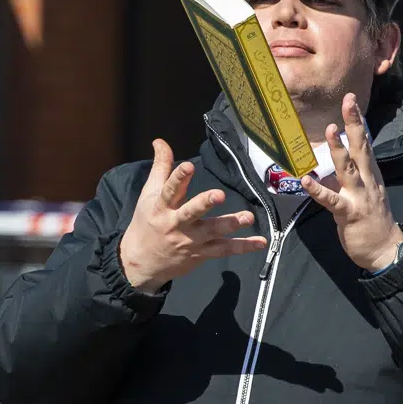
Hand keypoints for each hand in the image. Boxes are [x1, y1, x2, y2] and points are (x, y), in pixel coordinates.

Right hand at [118, 139, 267, 292]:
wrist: (142, 263)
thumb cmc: (148, 222)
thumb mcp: (149, 194)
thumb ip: (160, 167)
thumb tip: (160, 140)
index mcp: (162, 207)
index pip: (170, 190)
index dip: (178, 178)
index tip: (188, 166)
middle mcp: (176, 224)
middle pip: (191, 213)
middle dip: (204, 204)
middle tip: (218, 195)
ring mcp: (191, 240)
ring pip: (212, 232)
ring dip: (230, 224)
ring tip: (248, 217)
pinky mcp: (202, 253)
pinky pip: (224, 249)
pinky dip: (243, 246)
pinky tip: (260, 242)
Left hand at [301, 93, 402, 271]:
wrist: (386, 250)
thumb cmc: (373, 222)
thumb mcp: (365, 195)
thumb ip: (349, 179)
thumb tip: (332, 166)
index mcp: (371, 175)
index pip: (365, 144)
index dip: (357, 122)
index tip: (351, 101)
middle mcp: (368, 182)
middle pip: (361, 148)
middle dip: (354, 124)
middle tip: (348, 101)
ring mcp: (360, 197)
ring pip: (348, 169)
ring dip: (338, 149)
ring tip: (329, 130)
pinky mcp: (349, 214)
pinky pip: (332, 201)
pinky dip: (319, 190)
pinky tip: (306, 181)